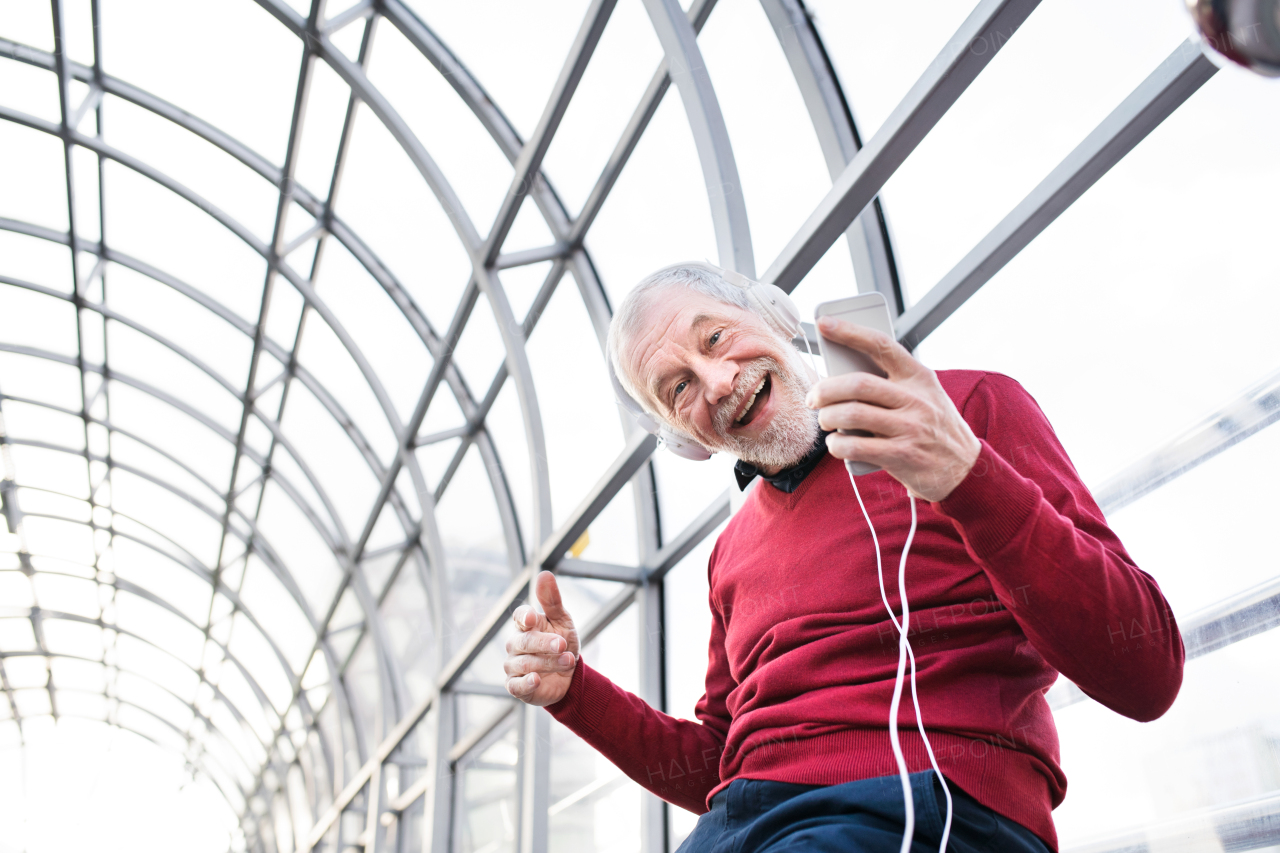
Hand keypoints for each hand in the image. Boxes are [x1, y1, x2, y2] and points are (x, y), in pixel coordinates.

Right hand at [504, 571, 579, 705]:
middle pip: (525, 641)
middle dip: (545, 643)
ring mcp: (513, 665)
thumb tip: (544, 573)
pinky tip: (537, 679)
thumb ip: (552, 600)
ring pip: (525, 663)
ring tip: (569, 660)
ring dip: (548, 662)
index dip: (524, 617)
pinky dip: (526, 682)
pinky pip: (517, 685)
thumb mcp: (562, 621)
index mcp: (526, 625)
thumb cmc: (562, 643)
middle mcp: (516, 644)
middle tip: (563, 644)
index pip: (520, 617)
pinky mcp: (516, 686)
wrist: (569, 675)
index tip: (532, 618)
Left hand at [806, 315, 980, 501]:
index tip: (824, 323)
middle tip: (813, 398)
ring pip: (852, 415)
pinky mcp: (902, 455)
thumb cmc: (932, 426)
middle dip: (825, 389)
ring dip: (827, 418)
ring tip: (824, 421)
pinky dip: (837, 445)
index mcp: (919, 377)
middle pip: (858, 384)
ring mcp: (910, 428)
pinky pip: (855, 447)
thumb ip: (892, 384)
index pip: (881, 345)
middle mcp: (916, 399)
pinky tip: (836, 445)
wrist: (964, 468)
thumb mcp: (924, 396)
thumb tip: (840, 375)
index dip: (849, 332)